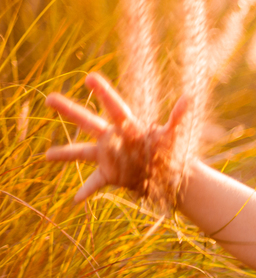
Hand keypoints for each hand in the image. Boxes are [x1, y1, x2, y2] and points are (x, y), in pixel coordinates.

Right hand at [46, 72, 187, 204]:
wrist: (168, 174)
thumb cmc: (169, 151)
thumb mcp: (172, 136)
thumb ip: (177, 119)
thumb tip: (188, 98)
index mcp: (127, 126)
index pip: (114, 107)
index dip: (103, 93)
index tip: (90, 77)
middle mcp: (112, 138)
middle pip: (87, 121)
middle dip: (69, 110)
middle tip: (49, 98)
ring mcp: (108, 156)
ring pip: (81, 152)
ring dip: (64, 154)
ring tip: (46, 156)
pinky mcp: (110, 174)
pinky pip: (94, 183)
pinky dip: (85, 191)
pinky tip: (75, 200)